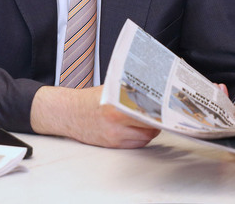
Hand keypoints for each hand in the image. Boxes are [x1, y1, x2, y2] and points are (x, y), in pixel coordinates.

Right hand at [30, 85, 159, 148]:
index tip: (166, 108)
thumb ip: (129, 93)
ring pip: (144, 138)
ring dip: (150, 131)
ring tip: (149, 121)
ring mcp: (114, 137)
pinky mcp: (112, 145)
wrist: (68, 113)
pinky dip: (140, 138)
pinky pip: (135, 144)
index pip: (147, 112)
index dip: (159, 111)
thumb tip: (151, 91)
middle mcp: (116, 124)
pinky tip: (138, 129)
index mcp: (117, 107)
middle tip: (160, 114)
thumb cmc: (88, 100)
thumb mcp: (110, 90)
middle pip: (150, 127)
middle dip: (157, 121)